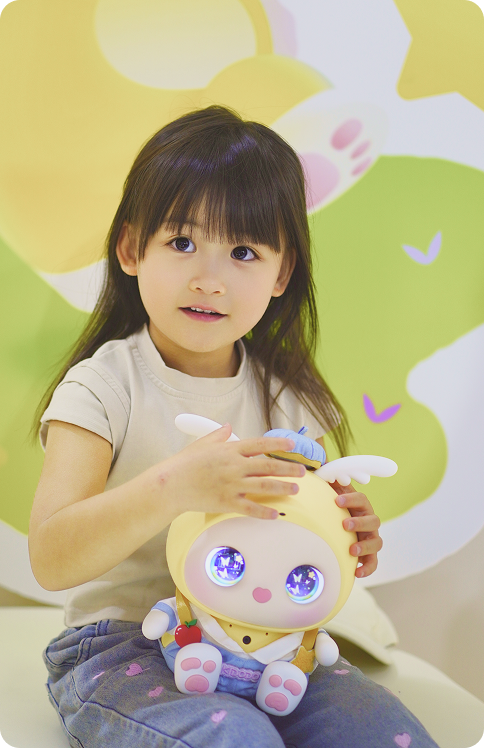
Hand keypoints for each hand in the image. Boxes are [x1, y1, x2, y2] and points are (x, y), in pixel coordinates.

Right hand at [161, 424, 305, 519]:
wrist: (171, 484)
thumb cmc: (184, 463)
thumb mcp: (202, 443)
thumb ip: (219, 435)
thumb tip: (229, 428)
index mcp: (230, 450)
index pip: (260, 444)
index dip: (278, 443)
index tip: (291, 444)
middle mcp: (235, 466)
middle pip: (268, 466)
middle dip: (288, 468)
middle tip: (302, 471)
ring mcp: (232, 485)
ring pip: (264, 486)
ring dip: (282, 487)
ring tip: (295, 488)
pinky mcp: (227, 502)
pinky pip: (250, 508)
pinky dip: (264, 511)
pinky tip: (275, 513)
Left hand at [331, 482, 381, 577]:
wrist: (336, 530)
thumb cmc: (332, 509)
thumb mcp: (330, 495)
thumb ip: (327, 482)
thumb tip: (318, 467)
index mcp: (360, 506)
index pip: (361, 499)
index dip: (351, 499)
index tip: (337, 500)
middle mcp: (369, 521)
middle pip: (373, 520)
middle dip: (360, 522)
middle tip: (345, 525)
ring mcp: (370, 538)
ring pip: (377, 542)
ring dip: (365, 545)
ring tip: (352, 549)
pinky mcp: (369, 555)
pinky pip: (374, 563)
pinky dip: (368, 568)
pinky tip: (357, 572)